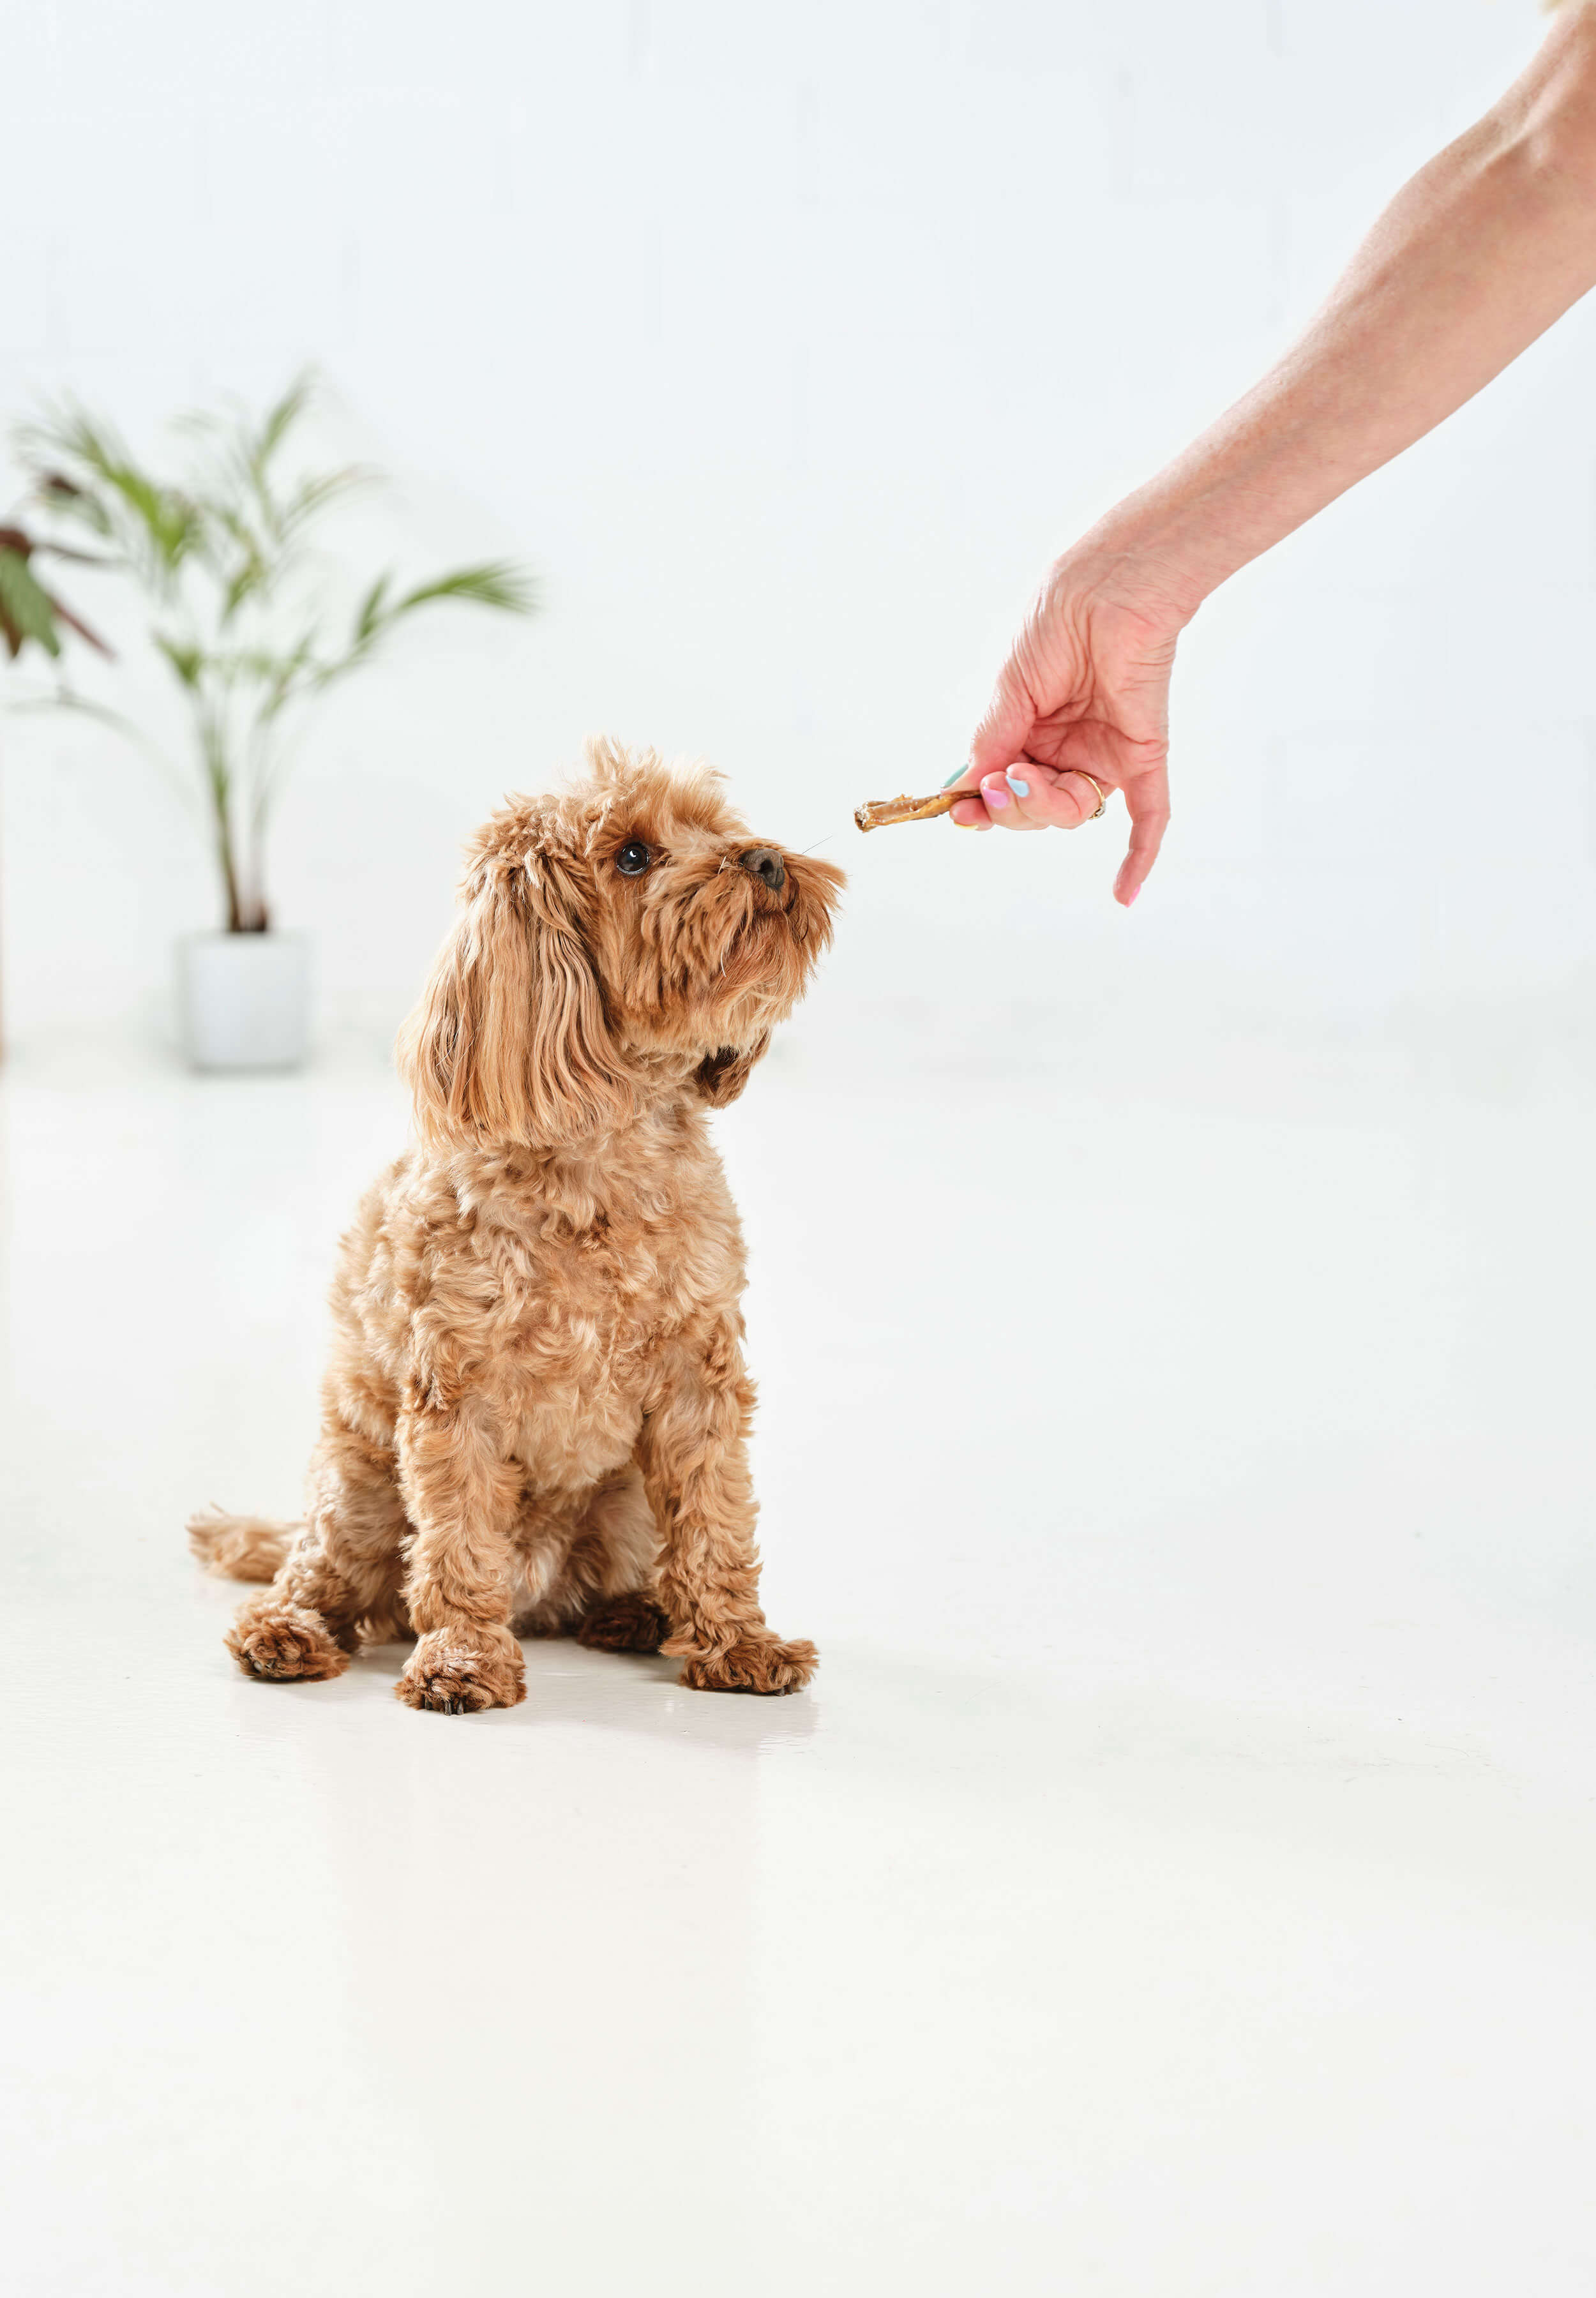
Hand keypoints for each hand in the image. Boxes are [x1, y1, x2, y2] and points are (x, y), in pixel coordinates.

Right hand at [948, 557, 1184, 904]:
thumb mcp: (1007, 689)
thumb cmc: (1053, 621)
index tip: (960, 812)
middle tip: (1000, 783)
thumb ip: (992, 743)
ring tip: (1026, 778)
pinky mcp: (1144, 754)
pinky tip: (1124, 896)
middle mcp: (1064, 749)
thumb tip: (970, 793)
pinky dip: (1139, 857)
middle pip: (1033, 809)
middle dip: (1011, 806)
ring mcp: (1104, 754)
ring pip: (1070, 813)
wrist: (1107, 585)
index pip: (1000, 788)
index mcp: (1027, 731)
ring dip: (1041, 808)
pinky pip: (1147, 816)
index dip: (980, 808)